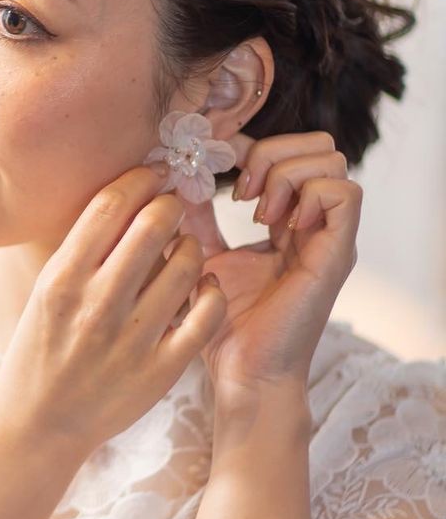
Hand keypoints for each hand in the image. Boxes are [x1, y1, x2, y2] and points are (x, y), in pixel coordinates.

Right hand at [0, 163, 227, 455]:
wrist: (39, 422)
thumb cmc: (41, 346)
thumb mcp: (46, 291)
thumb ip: (83, 249)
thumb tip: (125, 196)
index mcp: (61, 279)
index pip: (110, 205)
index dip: (140, 177)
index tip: (154, 171)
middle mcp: (96, 305)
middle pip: (153, 224)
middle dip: (171, 204)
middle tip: (174, 204)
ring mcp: (132, 339)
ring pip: (187, 265)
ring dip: (192, 246)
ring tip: (184, 249)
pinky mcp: (162, 369)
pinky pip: (206, 315)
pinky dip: (210, 292)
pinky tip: (202, 287)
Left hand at [176, 130, 360, 418]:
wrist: (240, 373)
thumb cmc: (220, 325)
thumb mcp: (199, 256)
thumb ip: (195, 217)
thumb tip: (174, 176)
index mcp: (286, 224)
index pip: (288, 153)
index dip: (251, 145)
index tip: (214, 164)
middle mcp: (313, 226)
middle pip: (319, 147)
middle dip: (273, 152)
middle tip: (239, 192)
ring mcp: (328, 238)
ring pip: (332, 161)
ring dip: (285, 173)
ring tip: (254, 211)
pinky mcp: (336, 255)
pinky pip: (344, 194)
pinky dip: (307, 193)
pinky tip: (275, 224)